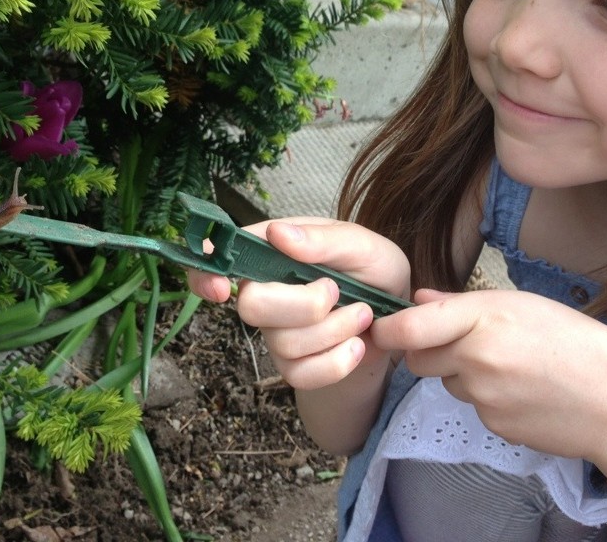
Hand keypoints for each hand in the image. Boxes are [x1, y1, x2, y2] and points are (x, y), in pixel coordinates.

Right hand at [188, 217, 409, 389]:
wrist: (399, 318)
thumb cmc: (373, 269)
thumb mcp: (361, 244)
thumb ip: (322, 239)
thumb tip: (277, 232)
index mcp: (272, 250)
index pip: (218, 257)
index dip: (206, 274)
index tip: (223, 289)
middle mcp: (265, 289)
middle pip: (251, 307)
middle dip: (304, 305)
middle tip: (338, 291)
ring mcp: (275, 331)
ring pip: (284, 343)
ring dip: (335, 329)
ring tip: (364, 314)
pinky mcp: (293, 365)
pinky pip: (300, 375)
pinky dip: (337, 361)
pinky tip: (357, 345)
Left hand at [371, 288, 606, 465]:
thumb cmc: (568, 339)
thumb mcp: (517, 304)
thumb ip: (459, 304)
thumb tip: (418, 299)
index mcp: (482, 318)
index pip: (411, 328)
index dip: (387, 331)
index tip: (379, 329)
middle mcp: (475, 357)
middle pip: (417, 360)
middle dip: (424, 352)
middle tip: (453, 343)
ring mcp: (482, 396)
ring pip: (446, 383)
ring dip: (459, 374)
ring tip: (502, 365)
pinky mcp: (492, 424)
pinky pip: (471, 406)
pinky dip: (483, 397)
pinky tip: (515, 389)